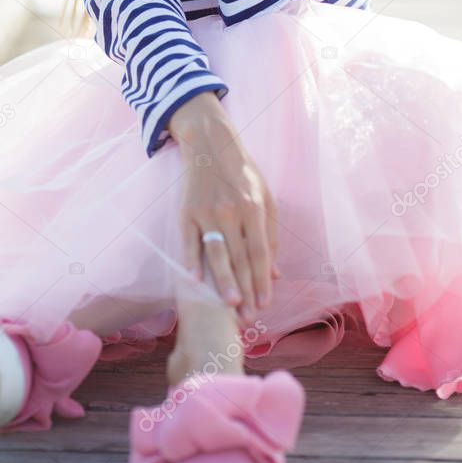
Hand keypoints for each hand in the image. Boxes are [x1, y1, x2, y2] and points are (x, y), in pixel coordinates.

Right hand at [170, 92, 280, 327]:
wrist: (210, 145)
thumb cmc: (243, 174)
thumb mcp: (265, 198)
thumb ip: (270, 235)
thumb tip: (274, 274)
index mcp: (254, 208)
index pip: (260, 253)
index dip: (262, 281)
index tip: (265, 304)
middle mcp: (231, 211)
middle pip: (240, 258)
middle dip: (246, 289)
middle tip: (249, 318)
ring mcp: (207, 212)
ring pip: (216, 253)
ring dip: (223, 282)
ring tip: (229, 306)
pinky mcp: (186, 212)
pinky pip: (189, 241)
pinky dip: (192, 261)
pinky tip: (195, 282)